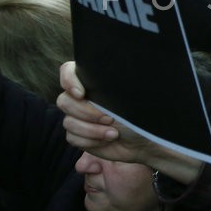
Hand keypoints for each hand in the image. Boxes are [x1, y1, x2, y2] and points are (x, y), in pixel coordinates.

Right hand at [57, 62, 200, 181]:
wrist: (146, 140)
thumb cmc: (142, 114)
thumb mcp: (131, 95)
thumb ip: (114, 81)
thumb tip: (106, 69)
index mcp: (94, 81)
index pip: (68, 71)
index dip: (69, 81)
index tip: (81, 93)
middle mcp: (82, 97)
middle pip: (64, 101)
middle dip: (87, 113)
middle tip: (110, 118)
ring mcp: (79, 116)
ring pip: (68, 122)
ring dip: (91, 130)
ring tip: (113, 132)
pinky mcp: (79, 135)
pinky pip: (71, 137)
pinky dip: (90, 141)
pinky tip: (107, 140)